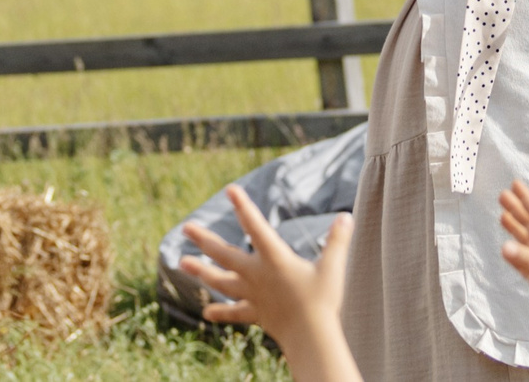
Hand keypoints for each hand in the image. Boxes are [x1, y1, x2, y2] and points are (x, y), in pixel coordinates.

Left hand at [179, 188, 359, 381]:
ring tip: (182, 262)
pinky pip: (235, 312)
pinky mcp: (255, 313)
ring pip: (221, 281)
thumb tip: (346, 216)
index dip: (243, 207)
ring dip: (202, 271)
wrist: (310, 337)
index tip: (230, 190)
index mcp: (275, 258)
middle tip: (186, 227)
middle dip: (205, 240)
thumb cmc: (322, 301)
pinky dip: (221, 312)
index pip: (256, 227)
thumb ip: (337, 241)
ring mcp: (253, 295)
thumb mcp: (332, 267)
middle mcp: (257, 275)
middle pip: (225, 254)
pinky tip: (206, 312)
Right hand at [498, 180, 528, 381]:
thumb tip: (505, 246)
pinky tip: (508, 247)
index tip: (515, 184)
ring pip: (527, 240)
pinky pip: (524, 258)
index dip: (527, 199)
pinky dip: (515, 249)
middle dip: (518, 208)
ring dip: (516, 226)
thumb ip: (528, 262)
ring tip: (502, 214)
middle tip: (503, 195)